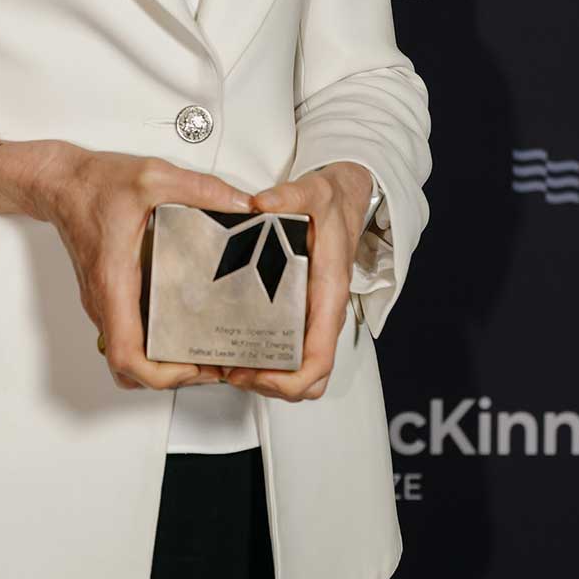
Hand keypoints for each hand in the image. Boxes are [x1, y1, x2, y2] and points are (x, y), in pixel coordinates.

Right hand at [27, 144, 257, 392]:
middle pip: (128, 367)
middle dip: (170, 377)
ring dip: (159, 365)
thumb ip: (200, 189)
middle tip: (208, 364)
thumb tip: (239, 203)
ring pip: (126, 356)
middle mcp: (105, 300)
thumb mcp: (152, 178)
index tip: (192, 368)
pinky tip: (181, 326)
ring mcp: (103, 302)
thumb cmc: (91, 185)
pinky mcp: (107, 296)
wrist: (60, 183)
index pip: (126, 355)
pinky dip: (151, 345)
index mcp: (114, 283)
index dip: (160, 375)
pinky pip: (127, 335)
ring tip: (199, 353)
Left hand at [215, 162, 371, 403]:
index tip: (255, 373)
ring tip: (230, 363)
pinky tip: (236, 345)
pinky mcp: (302, 314)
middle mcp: (323, 315)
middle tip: (234, 370)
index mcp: (328, 296)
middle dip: (271, 386)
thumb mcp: (315, 191)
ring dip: (266, 379)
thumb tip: (261, 203)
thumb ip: (291, 195)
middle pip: (309, 380)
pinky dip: (266, 362)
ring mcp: (313, 318)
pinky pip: (290, 353)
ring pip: (299, 373)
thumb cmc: (334, 202)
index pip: (319, 361)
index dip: (289, 381)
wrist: (347, 198)